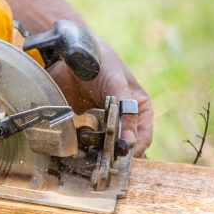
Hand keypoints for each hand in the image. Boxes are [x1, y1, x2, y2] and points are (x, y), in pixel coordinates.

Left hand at [48, 36, 152, 156]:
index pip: (143, 136)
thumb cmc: (100, 63)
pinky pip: (87, 141)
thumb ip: (125, 113)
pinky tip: (79, 144)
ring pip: (106, 146)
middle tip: (107, 160)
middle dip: (116, 153)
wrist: (71, 53)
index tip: (124, 154)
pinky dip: (83, 146)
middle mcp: (124, 118)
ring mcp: (104, 122)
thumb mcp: (117, 85)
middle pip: (124, 145)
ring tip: (92, 152)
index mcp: (139, 107)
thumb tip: (130, 142)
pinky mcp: (85, 123)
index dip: (135, 148)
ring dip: (99, 151)